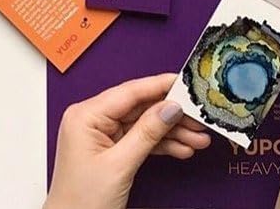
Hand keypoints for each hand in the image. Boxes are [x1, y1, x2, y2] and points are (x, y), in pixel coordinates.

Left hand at [44, 73, 210, 208]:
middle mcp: (91, 119)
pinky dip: (160, 144)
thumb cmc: (81, 202)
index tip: (184, 82)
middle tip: (199, 117)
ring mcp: (100, 134)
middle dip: (171, 115)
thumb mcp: (119, 165)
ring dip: (171, 132)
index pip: (129, 92)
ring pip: (143, 124)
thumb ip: (147, 133)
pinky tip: (181, 148)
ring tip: (198, 138)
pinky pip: (139, 139)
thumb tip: (170, 108)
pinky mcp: (109, 149)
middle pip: (139, 108)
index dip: (159, 86)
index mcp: (86, 114)